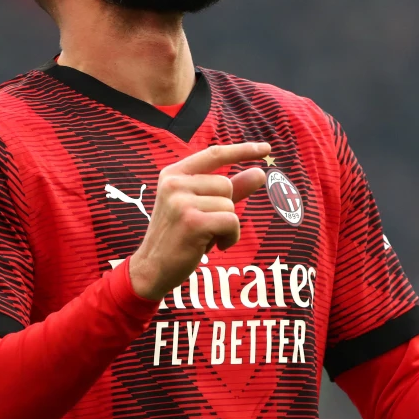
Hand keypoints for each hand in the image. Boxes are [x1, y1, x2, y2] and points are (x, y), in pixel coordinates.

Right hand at [129, 142, 270, 300]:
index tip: (266, 148)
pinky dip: (231, 236)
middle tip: (206, 225)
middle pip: (226, 184)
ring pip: (229, 204)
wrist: (152, 269)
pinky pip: (231, 221)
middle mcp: (174, 183)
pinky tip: (215, 247)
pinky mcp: (192, 221)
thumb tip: (260, 173)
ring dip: (227, 225)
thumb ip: (230, 189)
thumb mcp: (203, 208)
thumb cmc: (180, 237)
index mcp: (174, 174)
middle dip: (226, 207)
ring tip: (207, 237)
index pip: (214, 154)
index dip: (243, 150)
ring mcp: (180, 202)